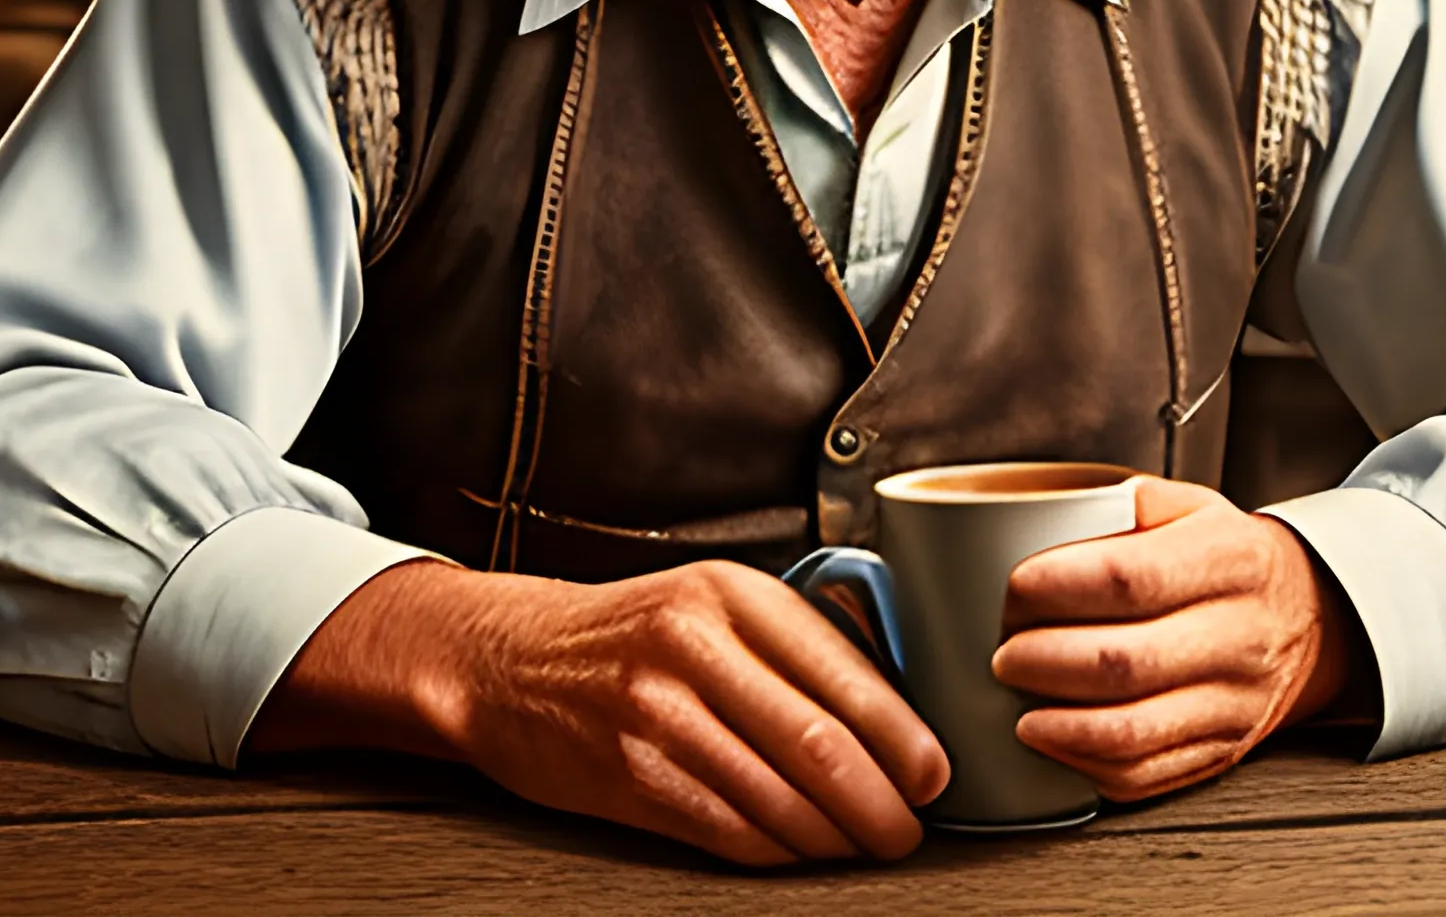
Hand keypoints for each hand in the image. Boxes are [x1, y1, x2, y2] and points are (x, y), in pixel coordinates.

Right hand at [251, 557, 948, 867]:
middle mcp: (697, 647)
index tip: (934, 773)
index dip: (903, 739)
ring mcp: (658, 715)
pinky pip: (729, 831)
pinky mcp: (630, 777)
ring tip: (864, 846)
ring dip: (837, 839)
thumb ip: (798, 636)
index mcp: (733, 592)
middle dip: (882, 804)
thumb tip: (901, 698)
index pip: (846, 674)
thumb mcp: (716, 597)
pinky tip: (802, 852)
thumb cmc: (633, 629)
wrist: (511, 659)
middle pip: (821, 747)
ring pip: (780, 800)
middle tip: (908, 829)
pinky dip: (780, 853)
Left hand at [991, 478, 1357, 801]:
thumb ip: (1128, 504)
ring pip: (1132, 731)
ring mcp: (1234, 703)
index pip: (1132, 577)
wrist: (1308, 617)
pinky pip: (1146, 774)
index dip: (1060, 585)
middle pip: (1125, 662)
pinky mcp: (1222, 751)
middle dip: (1044, 660)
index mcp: (1228, 560)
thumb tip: (1055, 510)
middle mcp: (1239, 636)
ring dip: (1058, 723)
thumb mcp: (1192, 506)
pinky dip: (1086, 762)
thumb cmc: (1228, 557)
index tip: (1014, 588)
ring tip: (1017, 704)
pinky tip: (1054, 739)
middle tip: (1001, 650)